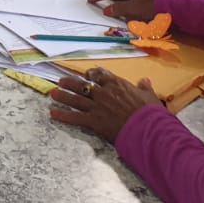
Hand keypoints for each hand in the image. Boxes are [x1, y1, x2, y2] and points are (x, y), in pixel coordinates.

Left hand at [48, 69, 162, 142]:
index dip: (92, 74)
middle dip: (70, 83)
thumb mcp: (150, 96)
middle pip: (82, 85)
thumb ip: (145, 87)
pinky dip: (63, 115)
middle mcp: (103, 93)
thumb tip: (145, 80)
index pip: (100, 75)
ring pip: (75, 99)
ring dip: (63, 96)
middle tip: (61, 81)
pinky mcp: (94, 121)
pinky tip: (53, 113)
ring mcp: (97, 107)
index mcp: (117, 84)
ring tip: (53, 93)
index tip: (87, 74)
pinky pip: (75, 117)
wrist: (147, 128)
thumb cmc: (150, 113)